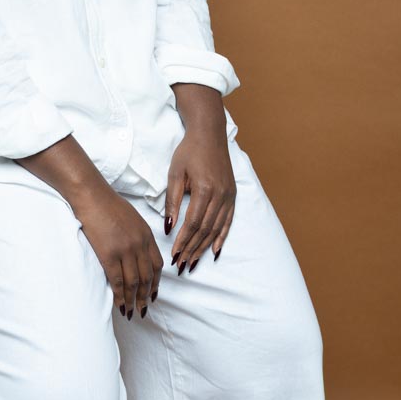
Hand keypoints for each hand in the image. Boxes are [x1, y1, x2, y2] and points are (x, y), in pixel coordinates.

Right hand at [70, 185, 164, 320]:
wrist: (91, 195)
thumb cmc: (106, 203)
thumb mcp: (131, 217)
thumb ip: (137, 235)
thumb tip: (135, 251)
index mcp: (146, 234)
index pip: (157, 264)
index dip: (156, 282)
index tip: (152, 293)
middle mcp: (140, 244)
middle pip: (147, 276)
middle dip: (145, 295)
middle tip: (143, 308)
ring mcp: (125, 250)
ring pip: (134, 282)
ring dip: (133, 299)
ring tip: (132, 311)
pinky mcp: (109, 254)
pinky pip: (118, 280)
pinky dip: (120, 295)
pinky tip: (120, 304)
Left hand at [165, 127, 235, 272]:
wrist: (210, 134)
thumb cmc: (189, 152)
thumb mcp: (175, 174)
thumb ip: (172, 201)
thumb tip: (168, 227)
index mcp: (204, 189)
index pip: (192, 223)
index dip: (183, 241)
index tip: (173, 255)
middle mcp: (220, 195)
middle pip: (205, 230)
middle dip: (192, 249)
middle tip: (181, 265)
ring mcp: (229, 196)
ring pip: (216, 229)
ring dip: (204, 248)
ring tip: (193, 262)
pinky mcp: (232, 195)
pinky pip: (228, 221)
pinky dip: (221, 238)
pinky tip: (215, 251)